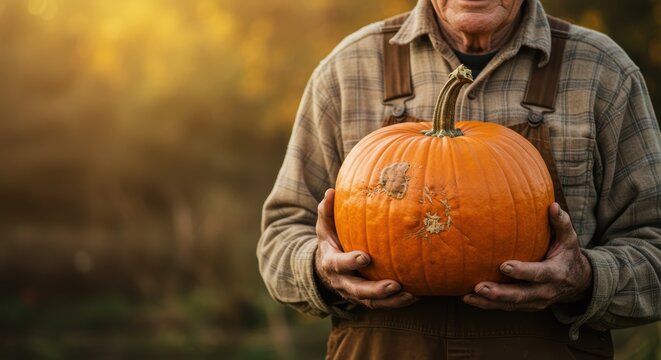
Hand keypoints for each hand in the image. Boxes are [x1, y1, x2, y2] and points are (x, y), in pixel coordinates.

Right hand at [315, 188, 418, 308]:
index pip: (338, 264)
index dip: (350, 262)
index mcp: (331, 262)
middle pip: (356, 290)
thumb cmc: (330, 240)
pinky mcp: (366, 299)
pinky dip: (397, 303)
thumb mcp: (324, 225)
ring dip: (391, 301)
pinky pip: (381, 305)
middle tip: (394, 285)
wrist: (326, 268)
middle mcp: (342, 281)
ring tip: (410, 295)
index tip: (365, 257)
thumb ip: (327, 211)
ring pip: (371, 302)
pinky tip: (415, 296)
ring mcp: (354, 293)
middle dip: (374, 290)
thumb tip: (331, 192)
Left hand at [462, 202, 592, 310]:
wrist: (577, 283)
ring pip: (510, 305)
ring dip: (488, 303)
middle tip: (479, 287)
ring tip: (468, 297)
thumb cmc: (567, 254)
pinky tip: (468, 299)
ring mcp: (534, 302)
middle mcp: (545, 291)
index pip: (538, 274)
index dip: (522, 271)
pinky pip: (505, 307)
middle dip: (500, 293)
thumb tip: (552, 205)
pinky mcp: (525, 306)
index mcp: (555, 274)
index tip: (504, 266)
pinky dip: (487, 305)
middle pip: (521, 295)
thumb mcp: (568, 239)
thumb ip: (561, 223)